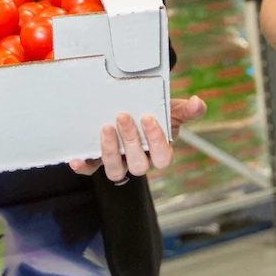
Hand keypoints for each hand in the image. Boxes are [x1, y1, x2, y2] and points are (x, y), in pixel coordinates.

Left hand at [70, 97, 207, 182]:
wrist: (130, 111)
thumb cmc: (153, 114)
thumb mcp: (170, 110)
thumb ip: (185, 110)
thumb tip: (199, 103)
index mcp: (158, 152)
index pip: (162, 157)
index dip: (156, 141)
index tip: (148, 117)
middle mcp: (138, 162)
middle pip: (138, 165)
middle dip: (130, 141)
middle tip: (122, 116)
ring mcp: (118, 163)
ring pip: (115, 172)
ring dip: (110, 152)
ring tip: (105, 128)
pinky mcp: (97, 161)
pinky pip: (90, 170)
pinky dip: (84, 166)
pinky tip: (76, 158)